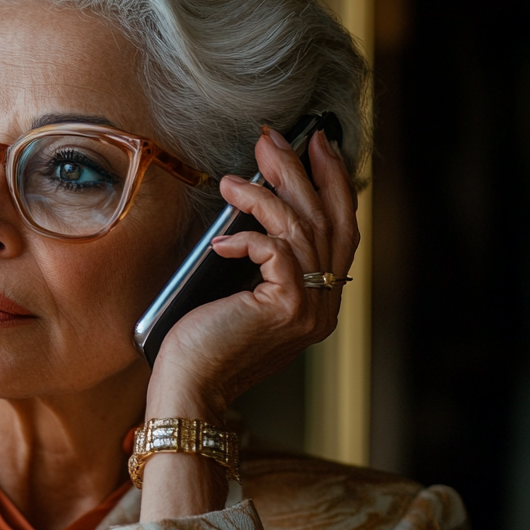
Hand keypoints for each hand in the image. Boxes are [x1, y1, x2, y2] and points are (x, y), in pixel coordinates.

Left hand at [146, 126, 359, 423]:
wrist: (189, 390)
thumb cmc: (202, 346)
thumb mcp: (239, 298)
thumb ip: (261, 265)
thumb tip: (254, 210)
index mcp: (319, 302)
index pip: (340, 230)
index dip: (333, 183)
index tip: (317, 146)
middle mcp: (324, 306)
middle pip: (328, 219)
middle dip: (301, 171)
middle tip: (272, 139)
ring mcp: (310, 308)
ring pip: (302, 228)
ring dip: (267, 193)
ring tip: (233, 177)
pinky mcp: (286, 307)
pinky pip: (276, 249)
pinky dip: (248, 234)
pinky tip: (221, 238)